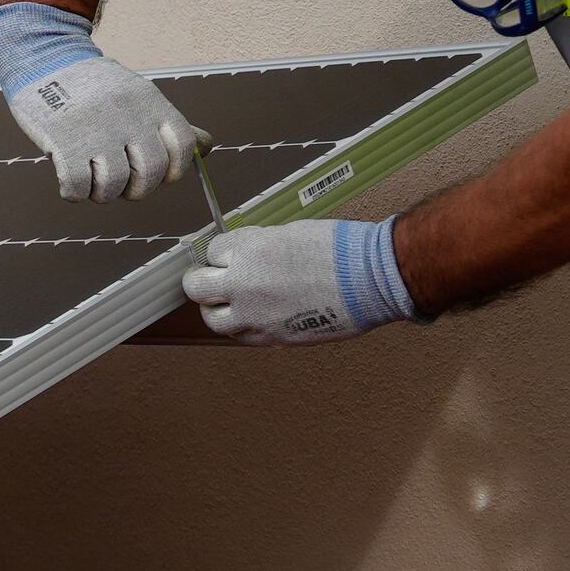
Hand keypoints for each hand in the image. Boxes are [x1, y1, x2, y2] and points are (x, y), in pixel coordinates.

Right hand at [0, 2, 207, 201]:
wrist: (45, 58)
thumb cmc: (93, 85)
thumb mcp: (137, 94)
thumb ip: (168, 124)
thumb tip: (204, 148)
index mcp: (150, 102)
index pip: (182, 145)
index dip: (175, 170)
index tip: (160, 176)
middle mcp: (128, 116)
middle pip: (149, 173)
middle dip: (137, 190)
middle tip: (122, 186)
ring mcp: (96, 130)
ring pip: (114, 186)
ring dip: (103, 194)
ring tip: (93, 184)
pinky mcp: (64, 142)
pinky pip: (78, 187)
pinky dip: (75, 194)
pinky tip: (72, 184)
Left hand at [183, 218, 418, 345]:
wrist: (372, 279)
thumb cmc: (342, 251)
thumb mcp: (290, 233)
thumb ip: (260, 245)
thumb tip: (245, 254)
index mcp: (249, 249)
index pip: (213, 251)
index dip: (222, 253)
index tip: (228, 256)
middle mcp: (244, 282)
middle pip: (197, 286)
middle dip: (202, 280)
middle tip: (211, 279)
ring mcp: (254, 314)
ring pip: (212, 318)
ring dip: (216, 308)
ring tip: (228, 303)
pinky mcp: (271, 337)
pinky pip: (240, 337)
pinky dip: (241, 327)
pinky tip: (252, 318)